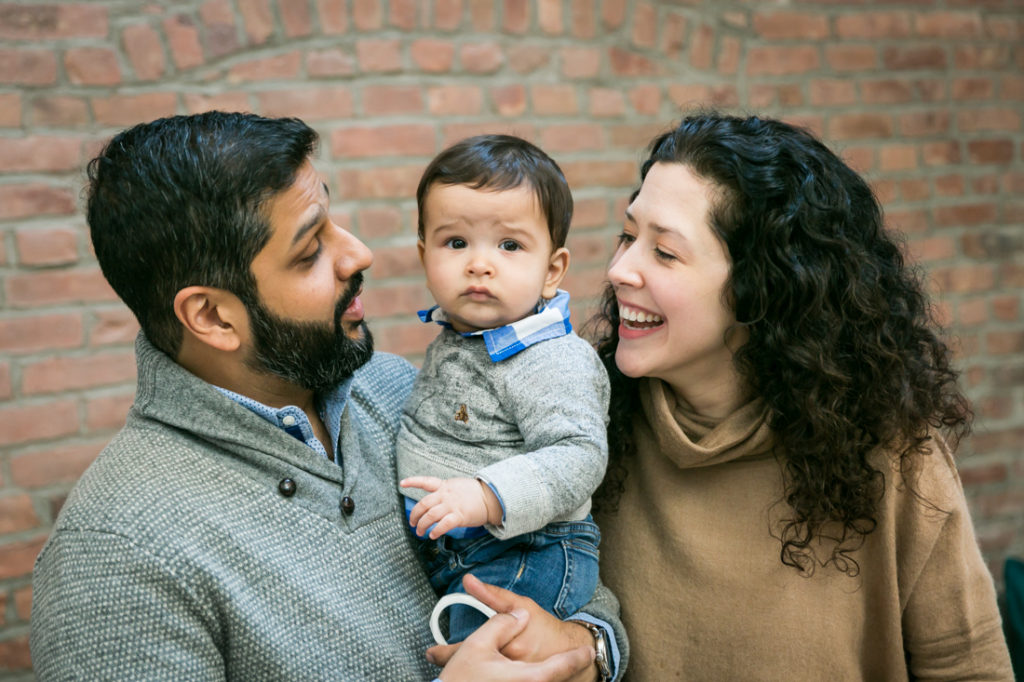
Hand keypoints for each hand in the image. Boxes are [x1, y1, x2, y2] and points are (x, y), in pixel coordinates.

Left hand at [400, 476, 501, 538]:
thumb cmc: (475, 493)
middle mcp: (446, 495)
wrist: (492, 497)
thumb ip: (445, 491)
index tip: (401, 484)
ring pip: (430, 516)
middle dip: (415, 515)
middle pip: (423, 504)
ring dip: (422, 526)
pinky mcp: (459, 516)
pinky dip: (436, 531)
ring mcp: (452, 505)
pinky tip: (433, 536)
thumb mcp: (458, 486)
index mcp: (445, 486)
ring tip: (420, 533)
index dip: (412, 482)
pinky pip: (443, 525)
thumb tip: (435, 500)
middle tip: (412, 523)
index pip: (425, 482)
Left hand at [435, 607, 593, 681]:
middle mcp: (508, 667)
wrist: (573, 653)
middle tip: (434, 657)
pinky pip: (492, 681)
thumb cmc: (545, 629)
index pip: (466, 651)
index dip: (444, 652)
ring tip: (452, 669)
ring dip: (465, 671)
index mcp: (506, 646)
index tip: (430, 652)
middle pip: (469, 668)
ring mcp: (512, 679)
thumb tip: (468, 581)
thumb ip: (492, 595)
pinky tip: (476, 673)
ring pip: (479, 677)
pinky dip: (481, 677)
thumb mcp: (521, 606)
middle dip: (450, 664)